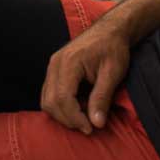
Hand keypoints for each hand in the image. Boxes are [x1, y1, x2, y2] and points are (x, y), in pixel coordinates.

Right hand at [41, 18, 131, 133]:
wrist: (110, 30)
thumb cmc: (113, 48)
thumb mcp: (113, 73)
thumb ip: (102, 97)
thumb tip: (97, 124)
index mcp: (69, 62)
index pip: (62, 97)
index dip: (74, 118)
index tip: (90, 128)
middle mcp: (55, 63)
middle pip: (50, 101)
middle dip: (68, 119)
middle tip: (88, 126)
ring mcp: (52, 66)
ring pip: (46, 100)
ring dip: (62, 114)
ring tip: (84, 118)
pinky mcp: (54, 70)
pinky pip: (49, 94)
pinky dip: (61, 106)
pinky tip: (78, 108)